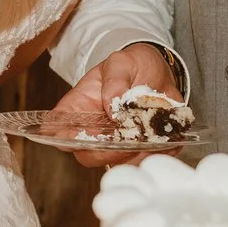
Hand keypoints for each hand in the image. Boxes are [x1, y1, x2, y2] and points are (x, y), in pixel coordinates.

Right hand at [53, 42, 179, 168]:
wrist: (157, 70)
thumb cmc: (132, 64)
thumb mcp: (121, 62)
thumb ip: (115, 81)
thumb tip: (113, 109)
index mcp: (79, 106)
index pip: (59, 129)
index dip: (68, 139)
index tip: (90, 136)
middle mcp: (93, 129)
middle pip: (87, 154)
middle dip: (108, 154)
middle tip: (130, 141)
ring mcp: (114, 142)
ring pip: (115, 164)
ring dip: (134, 157)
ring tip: (153, 140)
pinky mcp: (136, 148)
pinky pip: (140, 162)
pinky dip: (154, 156)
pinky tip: (168, 142)